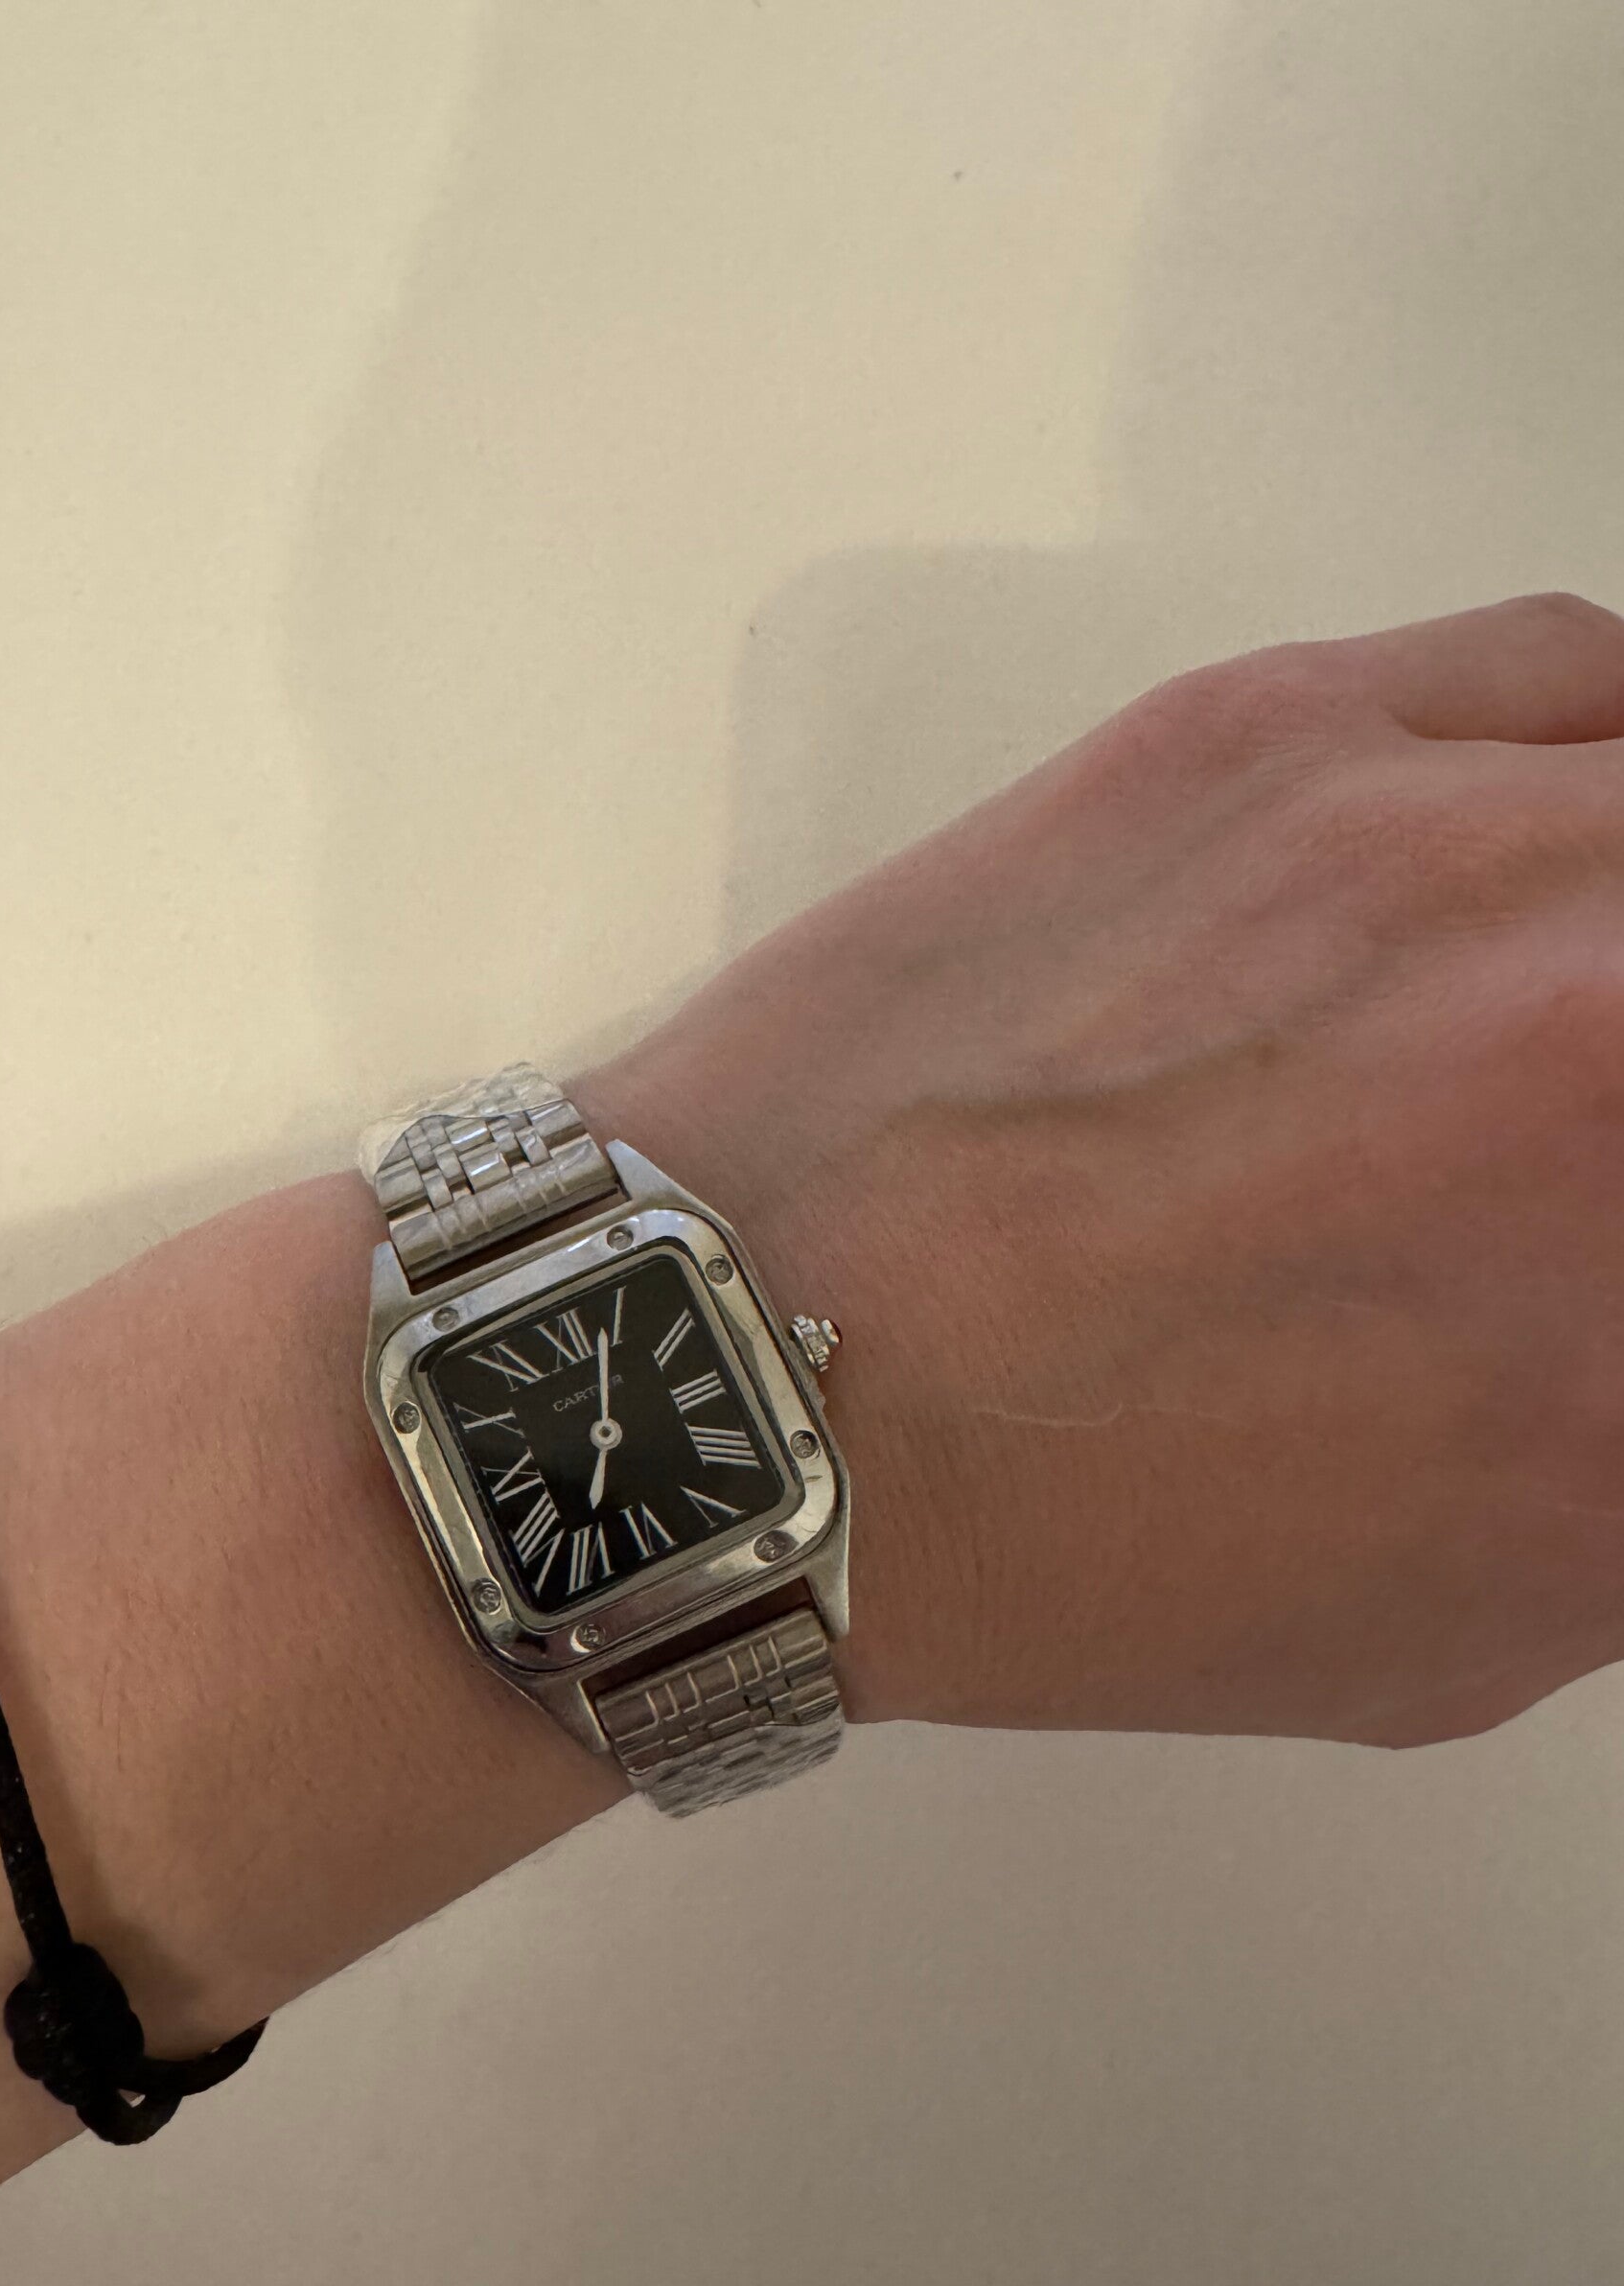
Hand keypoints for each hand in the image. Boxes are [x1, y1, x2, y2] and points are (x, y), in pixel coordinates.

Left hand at [581, 594, 1623, 1749]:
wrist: (752, 1375)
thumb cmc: (1083, 1550)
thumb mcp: (1483, 1610)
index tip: (1618, 1264)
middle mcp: (1610, 1029)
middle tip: (1577, 1149)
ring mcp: (1463, 836)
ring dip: (1621, 918)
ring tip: (1557, 1001)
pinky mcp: (1284, 724)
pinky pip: (1577, 672)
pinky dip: (1608, 757)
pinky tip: (1568, 836)